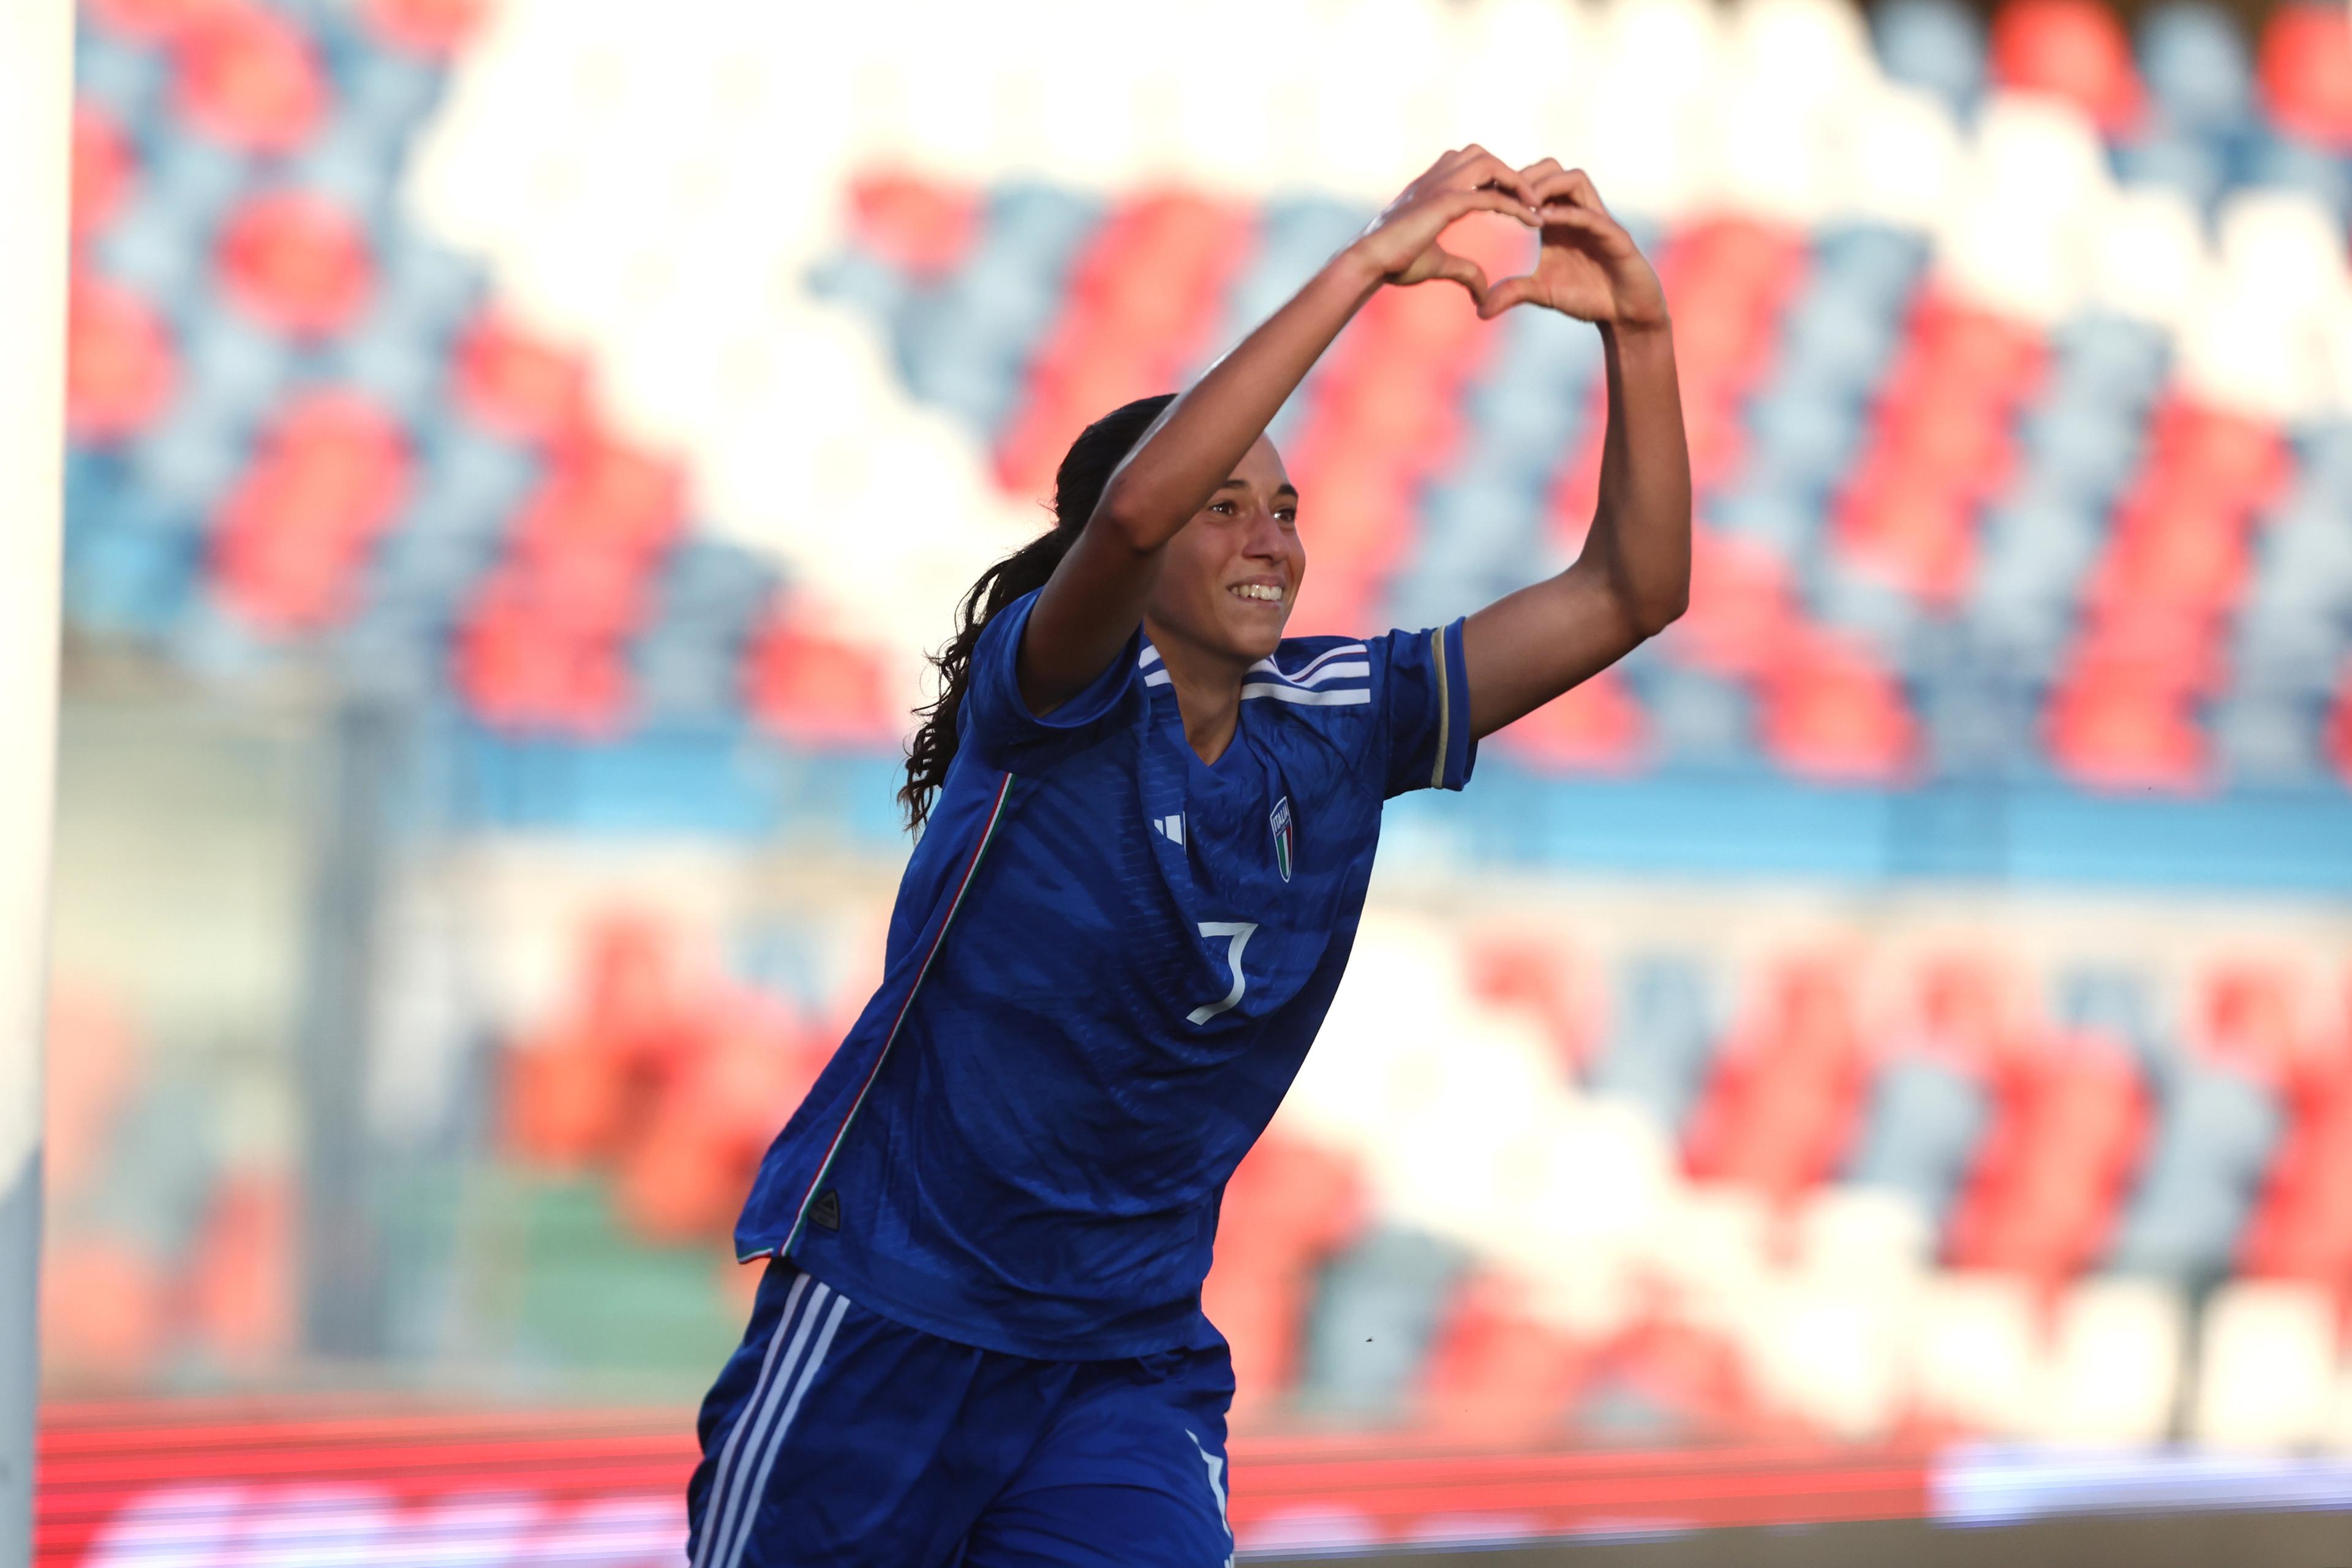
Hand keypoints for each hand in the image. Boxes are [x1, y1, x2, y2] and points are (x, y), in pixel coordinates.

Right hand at [1345, 147, 1540, 307]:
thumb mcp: (1438, 264)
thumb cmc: (1394, 262)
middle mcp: (1436, 179)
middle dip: (1509, 173)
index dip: (1496, 179)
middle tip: (1531, 199)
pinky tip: (1534, 221)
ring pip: (1491, 164)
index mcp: (1431, 186)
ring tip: (1537, 205)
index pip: (1470, 166)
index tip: (1517, 202)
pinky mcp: (1445, 202)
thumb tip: (1483, 291)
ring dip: (1518, 182)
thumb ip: (1464, 271)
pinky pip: (1491, 196)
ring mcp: (1440, 186)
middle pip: (1482, 155)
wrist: (1369, 262)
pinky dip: (1516, 206)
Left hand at [1478, 163, 1666, 328]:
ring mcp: (1598, 219)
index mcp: (1558, 218)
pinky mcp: (1616, 236)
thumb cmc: (1587, 297)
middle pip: (1552, 169)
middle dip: (1525, 176)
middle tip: (1500, 195)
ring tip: (1523, 206)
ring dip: (1546, 187)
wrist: (1624, 315)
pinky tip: (1543, 222)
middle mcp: (1577, 210)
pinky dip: (1567, 214)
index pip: (1534, 182)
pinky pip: (1591, 214)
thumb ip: (1512, 292)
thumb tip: (1479, 309)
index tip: (1480, 195)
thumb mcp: (1541, 292)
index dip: (1509, 184)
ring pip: (1574, 179)